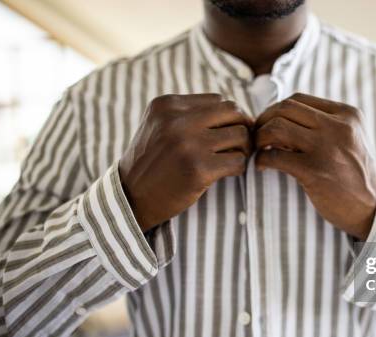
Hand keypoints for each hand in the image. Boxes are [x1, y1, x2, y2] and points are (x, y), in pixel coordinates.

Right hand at [119, 94, 252, 231]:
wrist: (132, 197)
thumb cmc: (153, 162)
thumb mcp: (160, 125)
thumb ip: (189, 114)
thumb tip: (237, 111)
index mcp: (167, 105)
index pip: (218, 100)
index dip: (229, 116)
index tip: (228, 132)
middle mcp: (177, 121)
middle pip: (233, 111)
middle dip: (243, 127)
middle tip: (240, 143)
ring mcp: (188, 145)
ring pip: (240, 135)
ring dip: (243, 148)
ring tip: (233, 158)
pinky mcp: (199, 170)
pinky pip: (238, 161)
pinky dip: (238, 167)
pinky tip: (227, 172)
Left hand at [255, 93, 375, 239]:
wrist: (372, 207)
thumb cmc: (354, 174)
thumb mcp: (349, 138)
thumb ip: (323, 124)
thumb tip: (279, 118)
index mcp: (347, 114)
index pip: (299, 99)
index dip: (276, 109)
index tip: (268, 124)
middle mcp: (339, 127)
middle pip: (285, 108)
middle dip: (263, 120)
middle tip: (256, 136)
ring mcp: (327, 148)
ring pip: (277, 128)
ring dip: (259, 138)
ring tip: (258, 149)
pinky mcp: (315, 171)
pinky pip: (275, 156)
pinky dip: (262, 159)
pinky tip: (262, 166)